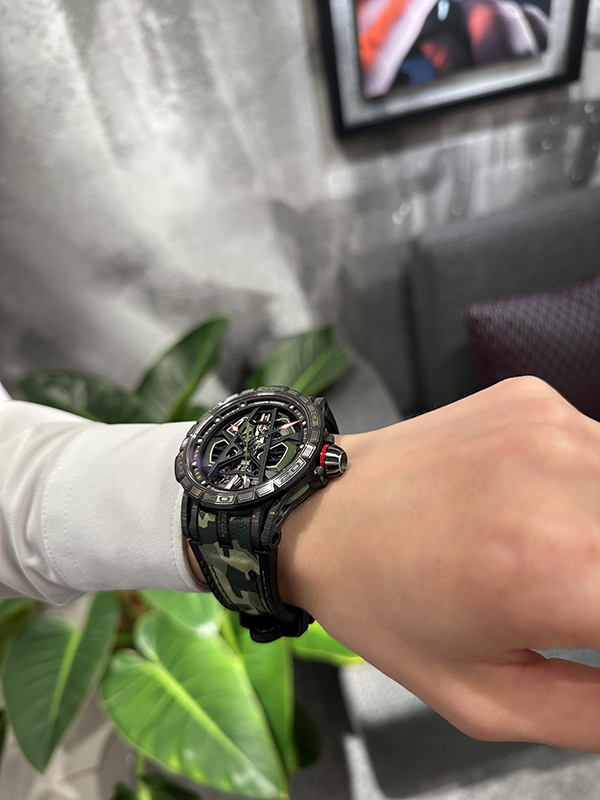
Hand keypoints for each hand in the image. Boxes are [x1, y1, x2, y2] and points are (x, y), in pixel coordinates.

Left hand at [278, 376, 599, 751]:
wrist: (319, 512)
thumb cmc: (387, 607)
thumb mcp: (486, 700)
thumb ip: (595, 711)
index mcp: (553, 566)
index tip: (588, 627)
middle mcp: (560, 477)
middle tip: (572, 598)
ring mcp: (550, 425)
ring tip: (555, 556)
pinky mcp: (534, 398)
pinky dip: (591, 488)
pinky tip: (537, 507)